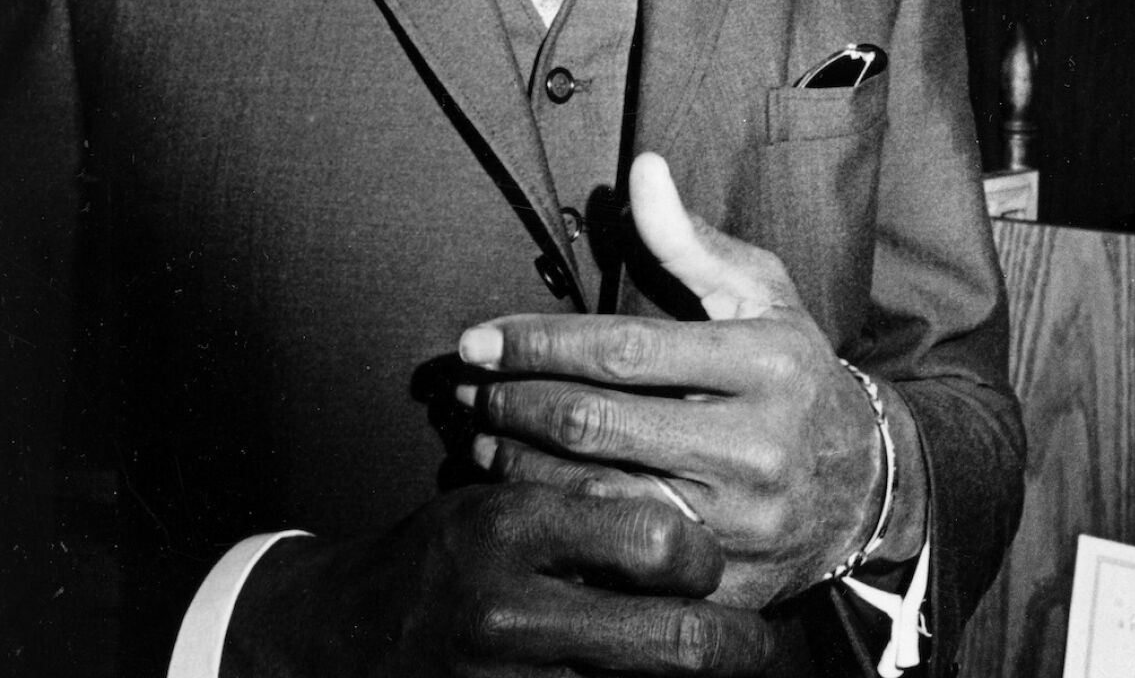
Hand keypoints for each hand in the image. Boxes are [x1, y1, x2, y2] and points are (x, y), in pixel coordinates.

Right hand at [226, 480, 780, 675]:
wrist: (344, 638)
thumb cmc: (439, 556)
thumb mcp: (498, 499)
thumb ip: (580, 498)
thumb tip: (687, 503)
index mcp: (512, 527)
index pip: (653, 536)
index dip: (701, 554)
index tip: (712, 558)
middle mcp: (512, 612)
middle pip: (675, 641)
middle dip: (738, 647)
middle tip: (765, 644)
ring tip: (738, 669)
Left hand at [458, 154, 894, 610]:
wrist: (868, 486)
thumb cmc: (795, 370)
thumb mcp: (761, 294)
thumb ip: (690, 239)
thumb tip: (640, 168)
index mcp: (764, 363)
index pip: (624, 350)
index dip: (539, 344)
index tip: (478, 339)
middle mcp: (755, 445)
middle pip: (598, 425)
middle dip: (513, 405)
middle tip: (465, 391)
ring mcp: (741, 523)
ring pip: (596, 496)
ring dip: (518, 467)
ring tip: (476, 439)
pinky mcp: (725, 582)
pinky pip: (617, 559)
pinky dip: (558, 527)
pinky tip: (520, 500)